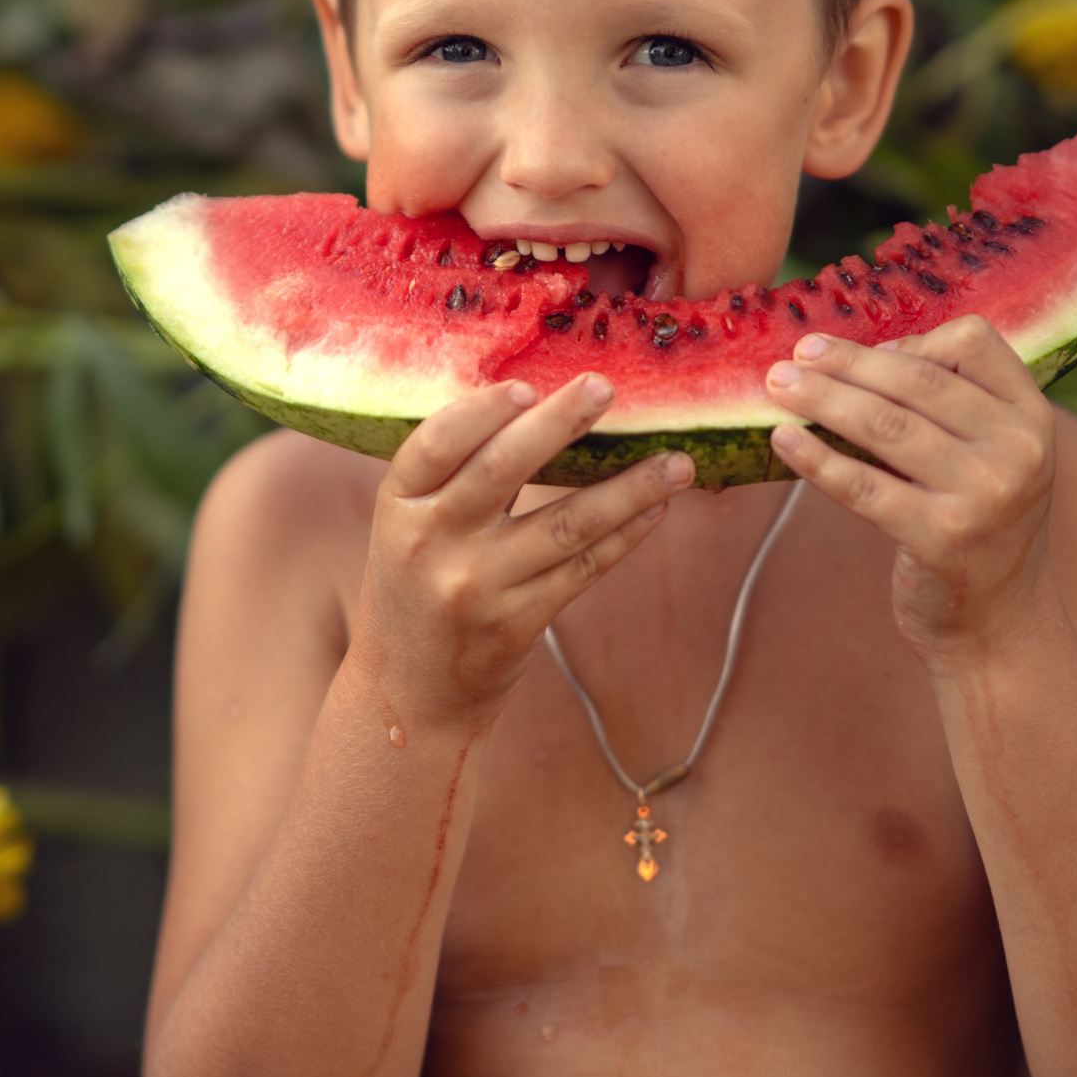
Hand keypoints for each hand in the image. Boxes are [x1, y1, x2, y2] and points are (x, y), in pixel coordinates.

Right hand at [353, 375, 693, 732]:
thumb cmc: (416, 584)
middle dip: (559, 423)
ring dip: (629, 488)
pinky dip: (625, 535)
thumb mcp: (410, 525)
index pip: (436, 442)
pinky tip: (657, 509)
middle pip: (502, 470)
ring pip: (565, 523)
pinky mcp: (516, 624)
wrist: (406, 691)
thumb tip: (540, 403)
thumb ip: (458, 474)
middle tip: (606, 386)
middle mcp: (431, 543)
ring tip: (677, 461)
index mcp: (399, 504)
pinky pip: (583, 569)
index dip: (481, 410)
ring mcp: (476, 587)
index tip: (528, 384)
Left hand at [765, 316, 1058, 666]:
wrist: (1000, 623)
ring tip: (779, 387)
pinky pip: (862, 487)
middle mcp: (1017, 451)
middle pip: (916, 380)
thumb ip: (950, 406)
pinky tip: (783, 440)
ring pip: (884, 424)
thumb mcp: (992, 457)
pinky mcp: (940, 539)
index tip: (865, 351)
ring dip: (822, 399)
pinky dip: (815, 459)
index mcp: (1032, 418)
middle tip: (794, 354)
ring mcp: (982, 496)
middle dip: (847, 363)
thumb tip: (856, 356)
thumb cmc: (979, 525)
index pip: (973, 343)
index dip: (912, 340)